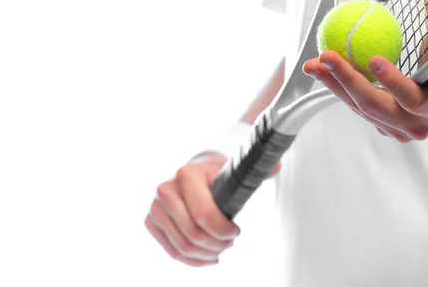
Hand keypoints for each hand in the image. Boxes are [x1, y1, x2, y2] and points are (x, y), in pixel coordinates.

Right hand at [145, 152, 279, 266]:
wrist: (195, 170)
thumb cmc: (216, 172)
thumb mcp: (236, 168)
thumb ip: (256, 169)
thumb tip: (276, 167)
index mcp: (186, 174)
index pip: (204, 215)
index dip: (223, 230)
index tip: (236, 231)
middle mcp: (165, 189)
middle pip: (194, 235)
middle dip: (218, 244)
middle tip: (231, 241)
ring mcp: (155, 207)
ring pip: (183, 247)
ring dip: (207, 254)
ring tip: (221, 248)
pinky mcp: (151, 221)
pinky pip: (172, 251)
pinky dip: (193, 260)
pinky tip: (209, 257)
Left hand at [302, 0, 427, 142]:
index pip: (413, 97)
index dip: (393, 81)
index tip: (373, 59)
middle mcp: (415, 124)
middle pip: (374, 106)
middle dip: (346, 81)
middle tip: (326, 57)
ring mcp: (397, 129)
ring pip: (359, 108)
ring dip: (333, 84)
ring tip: (312, 64)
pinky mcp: (382, 127)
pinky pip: (357, 108)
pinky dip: (339, 89)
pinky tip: (322, 72)